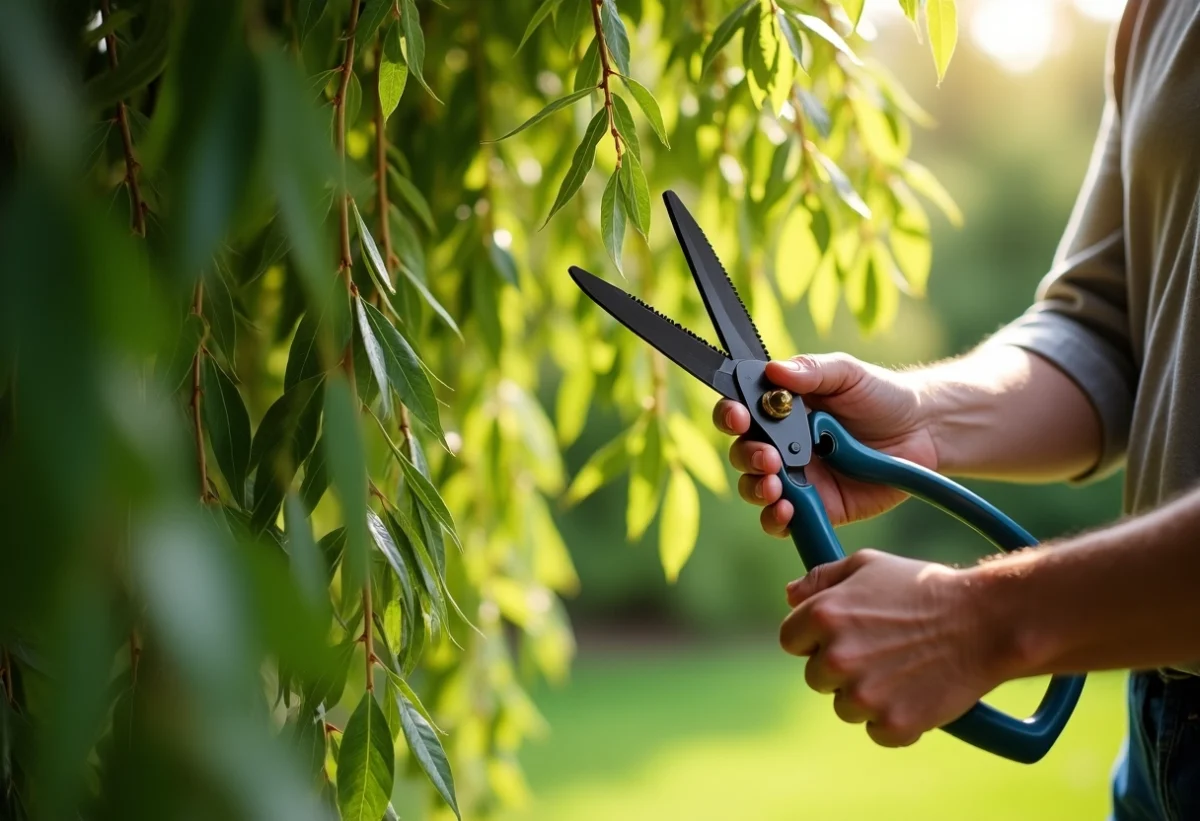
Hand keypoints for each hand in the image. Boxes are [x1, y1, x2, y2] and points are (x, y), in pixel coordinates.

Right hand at [713, 353, 936, 534]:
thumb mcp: (847, 374)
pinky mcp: (815, 507)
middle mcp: (781, 445)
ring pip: (755, 489)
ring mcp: (796, 478)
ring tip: (776, 485)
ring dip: (757, 489)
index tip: (738, 417)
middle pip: (742, 454)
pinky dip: (775, 519)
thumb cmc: (881, 396)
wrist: (923, 431)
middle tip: (769, 457)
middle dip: (748, 456)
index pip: (739, 413)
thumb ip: (811, 371)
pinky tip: (786, 511)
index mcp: (780, 411)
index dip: (729, 416)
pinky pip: (781, 520)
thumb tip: (773, 370)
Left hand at [779, 550, 1005, 746]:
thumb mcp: (868, 565)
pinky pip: (878, 731)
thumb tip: (790, 594)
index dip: (814, 639)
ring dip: (867, 695)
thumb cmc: (923, 587)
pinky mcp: (894, 724)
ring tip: (902, 670)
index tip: (841, 637)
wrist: (984, 621)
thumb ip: (822, 578)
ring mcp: (865, 695)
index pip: (791, 640)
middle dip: (841, 668)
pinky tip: (916, 693)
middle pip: (816, 677)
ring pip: (845, 707)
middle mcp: (836, 657)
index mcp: (823, 616)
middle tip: (879, 652)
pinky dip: (895, 720)